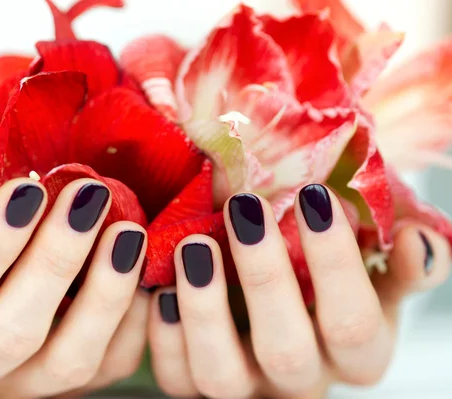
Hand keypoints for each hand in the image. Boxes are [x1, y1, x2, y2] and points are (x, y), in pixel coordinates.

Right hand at [0, 176, 147, 397]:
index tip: (28, 187)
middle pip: (13, 334)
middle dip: (56, 259)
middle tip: (87, 196)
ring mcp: (20, 390)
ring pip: (70, 360)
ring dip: (106, 293)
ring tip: (127, 230)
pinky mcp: (68, 390)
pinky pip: (111, 365)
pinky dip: (135, 318)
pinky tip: (141, 268)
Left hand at [148, 184, 450, 398]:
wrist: (286, 295)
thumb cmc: (330, 274)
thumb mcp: (374, 268)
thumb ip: (401, 261)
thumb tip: (420, 240)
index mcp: (356, 353)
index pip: (353, 322)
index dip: (335, 264)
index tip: (313, 196)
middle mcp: (302, 380)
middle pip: (286, 350)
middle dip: (265, 276)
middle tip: (245, 207)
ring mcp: (247, 387)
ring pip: (221, 375)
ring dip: (204, 311)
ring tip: (194, 246)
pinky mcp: (197, 385)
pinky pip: (177, 378)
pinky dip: (165, 335)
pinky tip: (160, 289)